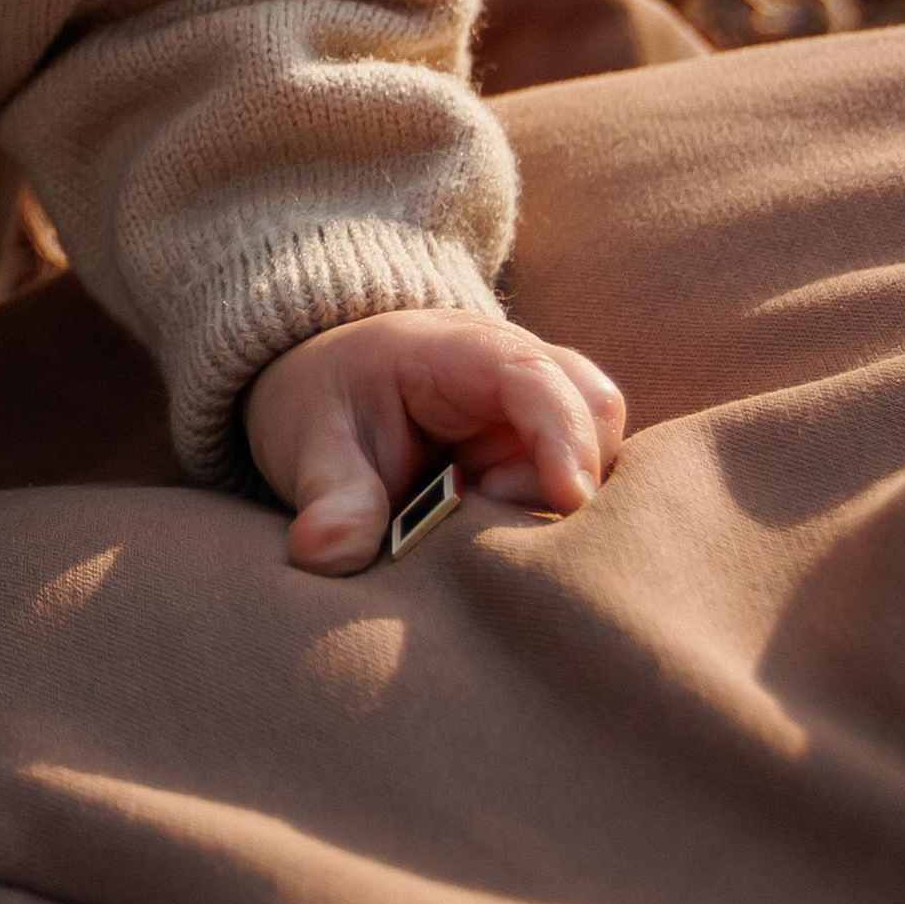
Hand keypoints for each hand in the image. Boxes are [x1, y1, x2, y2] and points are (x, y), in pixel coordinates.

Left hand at [243, 308, 624, 577]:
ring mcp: (535, 416)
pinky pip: (574, 489)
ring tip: (480, 524)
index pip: (535, 374)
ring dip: (555, 504)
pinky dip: (549, 520)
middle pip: (592, 414)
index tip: (567, 499)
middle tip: (485, 512)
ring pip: (595, 457)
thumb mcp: (309, 443)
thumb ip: (328, 496)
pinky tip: (502, 541)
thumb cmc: (326, 406)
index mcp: (457, 350)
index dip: (562, 433)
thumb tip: (321, 553)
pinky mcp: (541, 458)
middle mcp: (515, 372)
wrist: (329, 399)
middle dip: (564, 478)